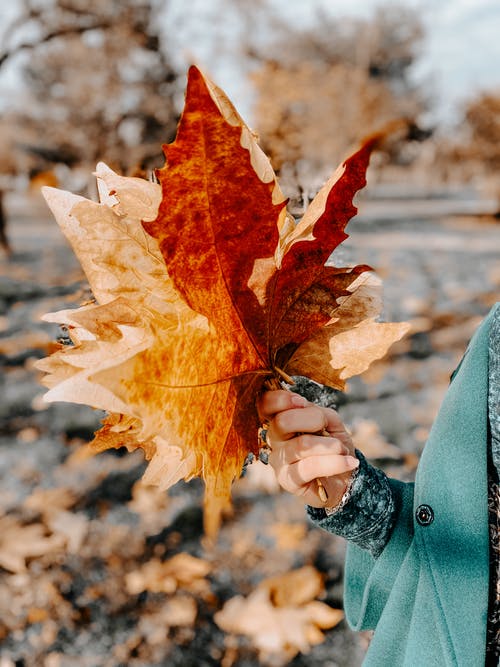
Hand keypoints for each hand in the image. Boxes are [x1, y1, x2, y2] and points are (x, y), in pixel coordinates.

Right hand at [257, 389, 358, 508]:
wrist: (345, 480)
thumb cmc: (334, 447)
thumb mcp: (331, 423)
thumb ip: (318, 411)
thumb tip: (304, 406)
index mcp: (280, 421)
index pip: (265, 405)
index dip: (280, 399)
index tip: (301, 402)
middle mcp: (274, 440)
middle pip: (282, 422)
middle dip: (313, 419)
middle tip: (327, 427)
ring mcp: (279, 461)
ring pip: (301, 445)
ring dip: (331, 445)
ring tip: (343, 450)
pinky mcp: (288, 481)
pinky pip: (311, 467)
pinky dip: (335, 463)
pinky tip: (349, 463)